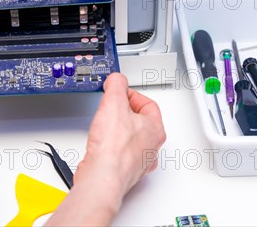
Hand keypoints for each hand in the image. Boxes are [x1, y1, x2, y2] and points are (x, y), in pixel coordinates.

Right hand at [47, 73, 164, 225]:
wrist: (102, 177)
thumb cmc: (114, 148)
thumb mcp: (113, 103)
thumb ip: (116, 85)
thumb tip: (116, 79)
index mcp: (155, 129)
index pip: (148, 104)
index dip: (131, 94)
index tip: (118, 92)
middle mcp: (151, 146)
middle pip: (140, 120)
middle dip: (123, 112)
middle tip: (111, 108)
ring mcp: (139, 160)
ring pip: (130, 137)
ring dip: (117, 129)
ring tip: (104, 126)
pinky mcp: (124, 170)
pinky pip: (120, 152)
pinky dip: (110, 146)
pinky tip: (101, 143)